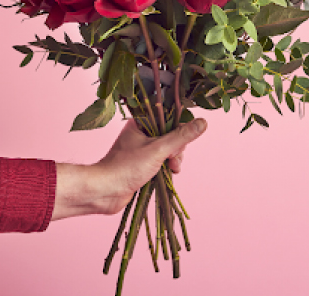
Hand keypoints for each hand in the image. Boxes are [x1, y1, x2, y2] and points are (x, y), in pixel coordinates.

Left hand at [51, 118, 206, 219]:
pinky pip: (161, 161)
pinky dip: (167, 168)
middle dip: (177, 149)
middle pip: (171, 135)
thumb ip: (181, 137)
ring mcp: (141, 149)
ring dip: (174, 160)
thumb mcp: (159, 149)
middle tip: (172, 160)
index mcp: (141, 122)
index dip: (179, 130)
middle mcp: (141, 133)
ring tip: (171, 170)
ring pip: (168, 149)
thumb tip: (203, 123)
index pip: (169, 118)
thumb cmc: (127, 167)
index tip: (179, 144)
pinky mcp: (141, 164)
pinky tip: (168, 175)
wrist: (105, 191)